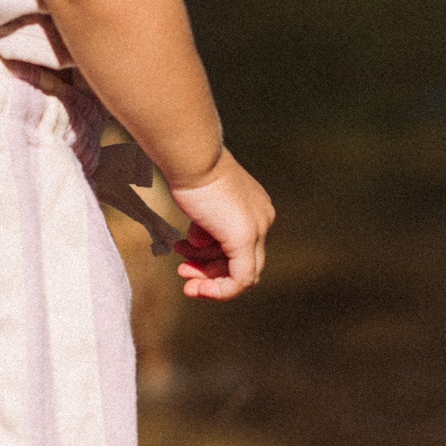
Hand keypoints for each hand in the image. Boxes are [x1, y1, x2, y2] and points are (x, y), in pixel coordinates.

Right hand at [167, 150, 273, 299]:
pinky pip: (240, 279)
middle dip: (211, 271)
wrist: (193, 156)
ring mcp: (257, 230)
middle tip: (184, 272)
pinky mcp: (245, 239)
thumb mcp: (203, 201)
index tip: (187, 255)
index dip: (214, 257)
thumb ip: (207, 224)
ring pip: (242, 273)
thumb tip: (199, 243)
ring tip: (183, 272)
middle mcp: (263, 218)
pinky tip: (198, 288)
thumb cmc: (192, 170)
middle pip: (244, 262)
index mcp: (257, 208)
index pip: (243, 245)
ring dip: (209, 279)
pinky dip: (220, 290)